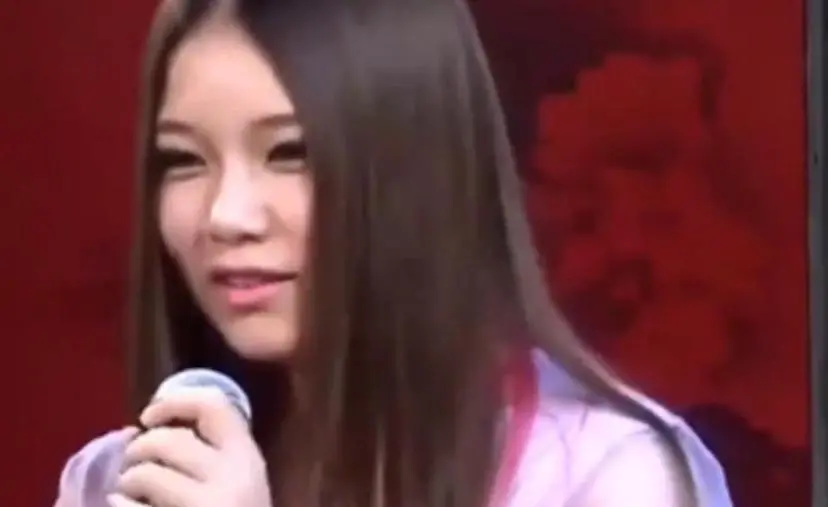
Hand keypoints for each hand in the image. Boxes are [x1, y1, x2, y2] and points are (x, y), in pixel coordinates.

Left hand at [108, 388, 271, 506]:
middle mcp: (232, 479)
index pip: (214, 406)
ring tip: (130, 491)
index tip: (148, 416)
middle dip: (139, 448)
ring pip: (146, 473)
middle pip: (169, 439)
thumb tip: (154, 425)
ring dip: (127, 480)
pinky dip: (120, 505)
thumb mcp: (242, 486)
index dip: (174, 402)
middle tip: (135, 463)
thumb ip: (215, 457)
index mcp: (248, 459)